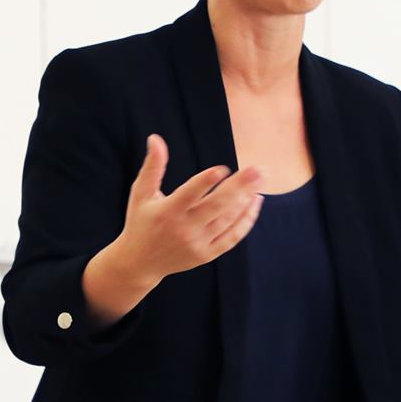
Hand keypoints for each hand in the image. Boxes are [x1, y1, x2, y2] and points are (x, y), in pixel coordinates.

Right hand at [113, 134, 265, 284]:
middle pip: (216, 206)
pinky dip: (246, 220)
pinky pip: (232, 236)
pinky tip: (255, 201)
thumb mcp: (141, 194)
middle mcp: (184, 229)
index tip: (223, 168)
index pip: (189, 194)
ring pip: (227, 220)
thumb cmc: (141, 221)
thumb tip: (155, 138)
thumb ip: (153, 167)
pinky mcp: (207, 254)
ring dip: (246, 199)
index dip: (205, 181)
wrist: (140, 263)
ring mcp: (197, 244)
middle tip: (257, 169)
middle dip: (239, 187)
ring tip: (260, 179)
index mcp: (167, 211)